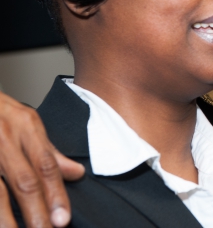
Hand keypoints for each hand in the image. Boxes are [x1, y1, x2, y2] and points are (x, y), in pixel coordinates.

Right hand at [0, 91, 83, 227]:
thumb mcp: (27, 122)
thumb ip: (49, 151)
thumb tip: (77, 173)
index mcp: (25, 125)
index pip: (46, 165)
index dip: (56, 194)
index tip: (63, 219)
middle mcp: (4, 138)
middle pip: (24, 181)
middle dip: (36, 211)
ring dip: (8, 219)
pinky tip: (0, 223)